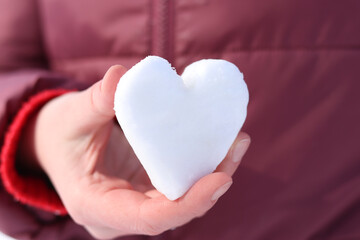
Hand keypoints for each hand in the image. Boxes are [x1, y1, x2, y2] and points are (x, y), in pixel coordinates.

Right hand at [22, 66, 250, 238]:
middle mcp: (120, 214)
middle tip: (237, 145)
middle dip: (211, 183)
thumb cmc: (59, 134)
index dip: (189, 204)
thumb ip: (95, 100)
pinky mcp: (145, 191)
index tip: (222, 178)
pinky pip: (177, 185)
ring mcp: (134, 205)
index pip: (150, 219)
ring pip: (181, 199)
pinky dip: (199, 167)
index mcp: (96, 205)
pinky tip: (218, 143)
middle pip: (175, 209)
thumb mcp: (71, 116)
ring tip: (236, 141)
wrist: (54, 144)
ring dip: (211, 173)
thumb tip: (121, 76)